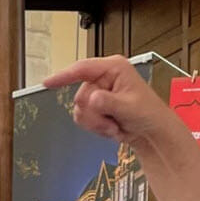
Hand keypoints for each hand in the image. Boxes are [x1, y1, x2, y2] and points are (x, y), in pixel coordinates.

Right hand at [44, 56, 183, 146]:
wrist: (151, 132)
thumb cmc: (148, 113)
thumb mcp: (130, 107)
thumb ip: (108, 102)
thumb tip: (92, 99)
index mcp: (114, 68)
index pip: (83, 69)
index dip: (64, 76)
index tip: (48, 83)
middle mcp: (103, 77)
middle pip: (80, 95)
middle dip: (95, 114)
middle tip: (113, 121)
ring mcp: (98, 92)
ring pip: (80, 110)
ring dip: (96, 123)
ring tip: (114, 125)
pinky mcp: (95, 105)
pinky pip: (82, 118)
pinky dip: (96, 127)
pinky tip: (111, 127)